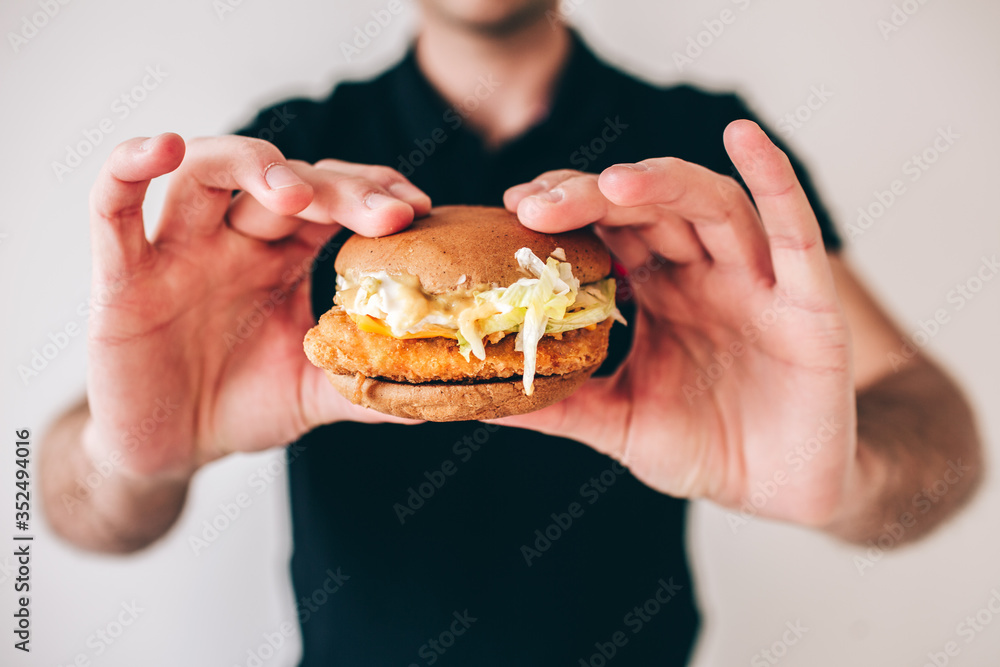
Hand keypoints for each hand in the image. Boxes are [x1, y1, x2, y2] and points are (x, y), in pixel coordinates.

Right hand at [85, 133, 429, 479]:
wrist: (169, 450)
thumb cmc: (242, 406)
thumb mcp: (316, 393)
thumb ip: (368, 383)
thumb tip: (439, 392)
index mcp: (283, 258)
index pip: (331, 200)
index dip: (371, 193)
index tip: (418, 206)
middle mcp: (234, 240)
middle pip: (283, 181)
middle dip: (337, 187)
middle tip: (387, 210)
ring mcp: (177, 250)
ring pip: (205, 172)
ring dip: (253, 165)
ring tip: (296, 192)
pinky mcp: (121, 275)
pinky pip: (112, 206)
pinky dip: (130, 166)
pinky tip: (165, 148)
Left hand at [500, 120, 855, 526]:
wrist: (780, 491)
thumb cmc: (706, 447)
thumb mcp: (620, 424)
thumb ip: (563, 404)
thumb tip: (485, 398)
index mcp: (661, 291)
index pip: (609, 230)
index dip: (566, 211)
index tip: (514, 208)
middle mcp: (705, 273)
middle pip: (650, 209)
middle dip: (593, 196)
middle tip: (538, 204)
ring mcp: (757, 282)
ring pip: (712, 206)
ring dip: (663, 184)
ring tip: (613, 185)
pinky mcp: (810, 303)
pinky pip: (796, 233)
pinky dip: (775, 182)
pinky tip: (745, 138)